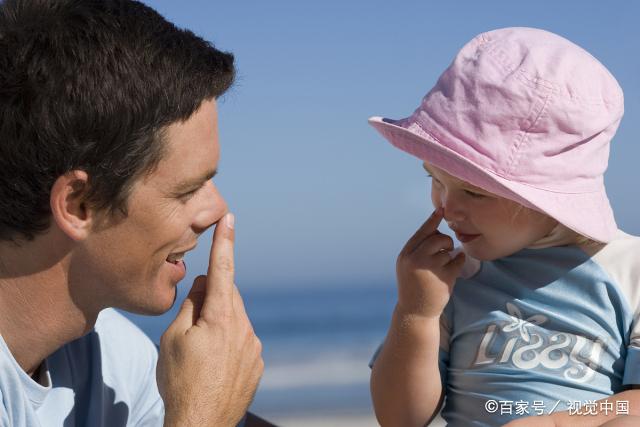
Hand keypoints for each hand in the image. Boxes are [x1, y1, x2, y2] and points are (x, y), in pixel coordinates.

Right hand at [157, 213, 263, 426]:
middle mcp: (244, 327)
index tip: (230, 218)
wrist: (201, 423)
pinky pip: (242, 339)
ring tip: (199, 350)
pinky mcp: (257, 362)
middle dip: (213, 296)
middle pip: (229, 296)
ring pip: (236, 318)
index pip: (224, 269)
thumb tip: (205, 283)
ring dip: (220, 321)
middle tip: (191, 318)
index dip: (224, 242)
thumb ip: (191, 305)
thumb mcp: (173, 338)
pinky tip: (212, 363)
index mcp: (221, 317)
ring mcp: (253, 346)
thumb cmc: (180, 381)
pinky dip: (228, 340)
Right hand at [395, 208, 464, 318]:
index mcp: (405, 255)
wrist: (415, 311)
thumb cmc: (414, 284)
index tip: (441, 209)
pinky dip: (458, 262)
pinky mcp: (444, 278)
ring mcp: (430, 269)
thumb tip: (436, 228)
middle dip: (444, 241)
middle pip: (437, 238)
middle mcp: (416, 260)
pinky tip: (453, 267)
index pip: (422, 232)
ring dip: (449, 254)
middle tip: (445, 250)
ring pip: (447, 249)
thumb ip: (418, 248)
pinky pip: (457, 261)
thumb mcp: (408, 265)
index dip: (432, 220)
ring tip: (443, 265)